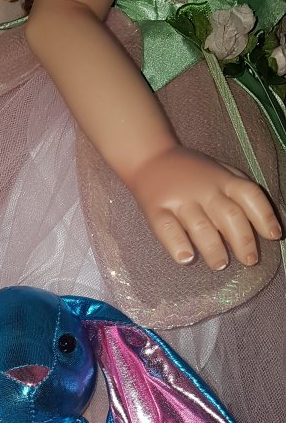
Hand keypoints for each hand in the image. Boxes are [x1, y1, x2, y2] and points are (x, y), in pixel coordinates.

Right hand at [127, 146, 281, 269]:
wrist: (150, 158)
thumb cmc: (190, 172)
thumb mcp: (220, 171)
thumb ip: (238, 191)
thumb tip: (261, 223)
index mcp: (223, 180)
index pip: (250, 195)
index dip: (265, 216)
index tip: (274, 236)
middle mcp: (204, 189)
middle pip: (229, 215)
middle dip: (243, 240)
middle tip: (249, 261)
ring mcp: (179, 200)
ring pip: (201, 226)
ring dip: (213, 248)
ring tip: (220, 264)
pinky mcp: (156, 210)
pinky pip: (167, 230)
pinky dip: (177, 245)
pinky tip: (186, 258)